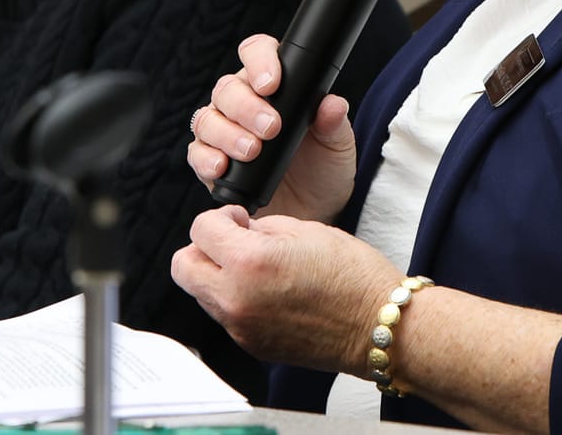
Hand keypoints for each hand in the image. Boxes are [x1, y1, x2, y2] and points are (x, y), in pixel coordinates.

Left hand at [171, 203, 396, 373]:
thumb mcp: (306, 230)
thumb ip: (260, 228)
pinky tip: (268, 290)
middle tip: (233, 241)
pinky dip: (236, 298)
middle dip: (204, 247)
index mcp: (249, 262)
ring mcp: (241, 327)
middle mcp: (236, 299)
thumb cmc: (353, 276)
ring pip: (200, 292)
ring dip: (217, 274)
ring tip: (255, 266)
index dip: (220, 217)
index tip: (238, 218)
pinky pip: (225, 315)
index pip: (200, 229)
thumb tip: (239, 231)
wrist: (377, 325)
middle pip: (183, 266)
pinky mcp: (251, 345)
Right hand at [188, 33, 357, 221]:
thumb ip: (333, 122)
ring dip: (228, 134)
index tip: (272, 84)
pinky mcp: (209, 162)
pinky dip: (206, 159)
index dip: (260, 61)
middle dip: (247, 107)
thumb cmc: (323, 169)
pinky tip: (222, 167)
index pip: (257, 53)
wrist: (311, 211)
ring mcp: (222, 131)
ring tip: (252, 151)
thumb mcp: (337, 144)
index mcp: (273, 84)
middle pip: (228, 88)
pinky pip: (196, 153)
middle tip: (271, 127)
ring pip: (207, 118)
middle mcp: (242, 101)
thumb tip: (332, 104)